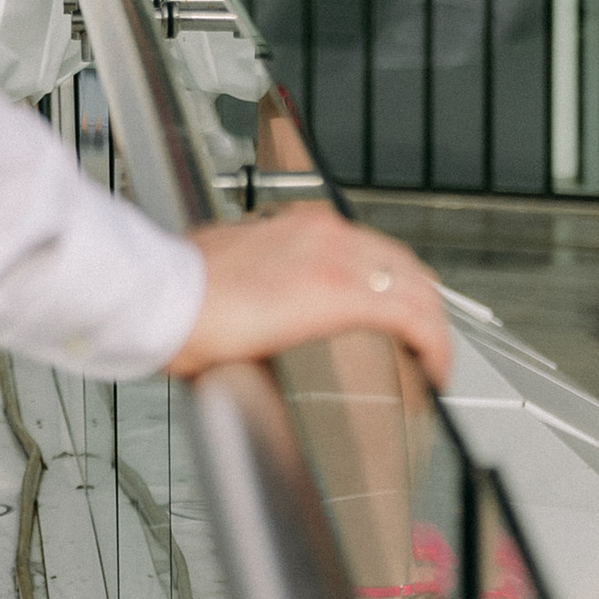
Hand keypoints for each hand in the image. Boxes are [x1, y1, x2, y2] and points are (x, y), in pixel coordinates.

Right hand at [165, 202, 453, 393]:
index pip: (370, 249)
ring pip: (417, 288)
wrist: (164, 295)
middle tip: (423, 344)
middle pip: (403, 266)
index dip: (394, 283)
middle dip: (422, 304)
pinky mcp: (343, 295)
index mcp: (300, 226)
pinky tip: (434, 372)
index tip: (395, 313)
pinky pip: (414, 318)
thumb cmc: (180, 291)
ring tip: (431, 363)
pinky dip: (433, 345)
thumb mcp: (224, 269)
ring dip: (432, 327)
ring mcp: (339, 260)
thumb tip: (244, 303)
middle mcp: (327, 233)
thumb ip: (248, 278)